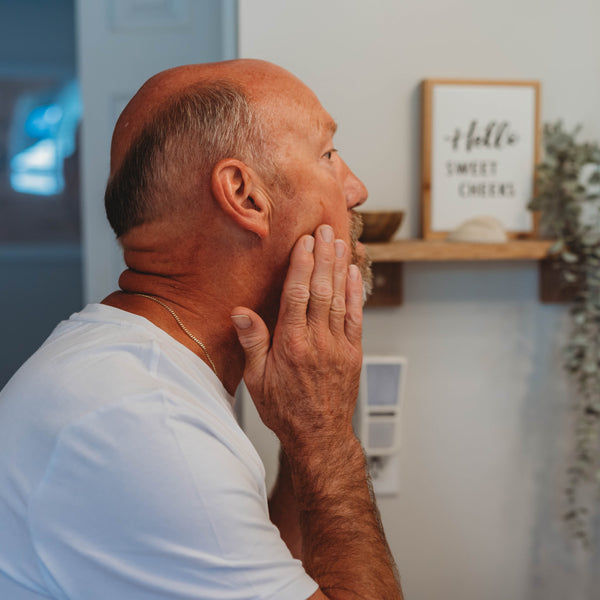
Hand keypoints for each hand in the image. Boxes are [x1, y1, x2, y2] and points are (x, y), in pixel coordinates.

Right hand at [231, 224, 363, 450]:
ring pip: (339, 298)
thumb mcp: (257, 381)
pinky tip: (354, 273)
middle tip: (326, 229)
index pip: (297, 295)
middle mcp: (317, 341)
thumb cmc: (284, 409)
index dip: (301, 265)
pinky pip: (355, 317)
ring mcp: (338, 346)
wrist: (319, 435)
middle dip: (323, 256)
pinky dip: (355, 293)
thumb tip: (240, 312)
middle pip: (321, 289)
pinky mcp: (353, 353)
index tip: (304, 242)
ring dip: (340, 267)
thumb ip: (252, 343)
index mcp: (291, 345)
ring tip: (340, 242)